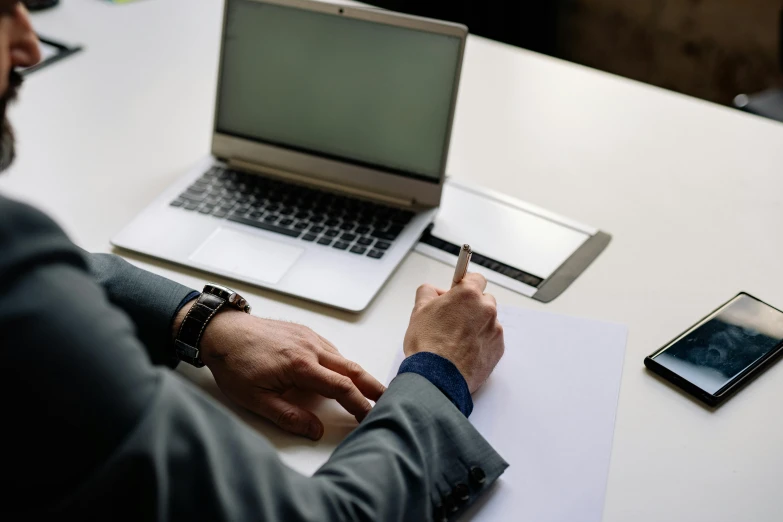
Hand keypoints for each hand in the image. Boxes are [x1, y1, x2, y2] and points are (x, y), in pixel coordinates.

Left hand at [175, 305, 384, 439]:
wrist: (221, 332)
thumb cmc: (234, 364)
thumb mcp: (254, 399)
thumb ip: (288, 416)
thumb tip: (315, 430)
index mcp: (301, 366)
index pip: (341, 388)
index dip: (359, 404)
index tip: (370, 416)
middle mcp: (311, 348)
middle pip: (352, 369)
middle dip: (373, 386)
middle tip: (389, 398)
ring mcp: (309, 337)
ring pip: (343, 358)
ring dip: (360, 374)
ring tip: (371, 389)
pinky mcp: (305, 332)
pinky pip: (331, 349)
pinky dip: (343, 363)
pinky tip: (343, 372)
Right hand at [403, 273, 503, 392]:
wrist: (437, 377)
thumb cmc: (428, 346)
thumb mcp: (418, 310)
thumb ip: (427, 293)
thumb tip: (432, 291)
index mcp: (468, 295)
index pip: (476, 278)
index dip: (464, 286)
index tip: (459, 292)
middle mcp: (486, 309)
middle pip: (483, 300)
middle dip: (471, 307)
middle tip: (453, 320)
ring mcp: (494, 329)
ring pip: (488, 321)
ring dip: (476, 326)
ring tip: (456, 340)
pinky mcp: (498, 349)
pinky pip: (491, 339)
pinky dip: (481, 343)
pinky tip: (464, 351)